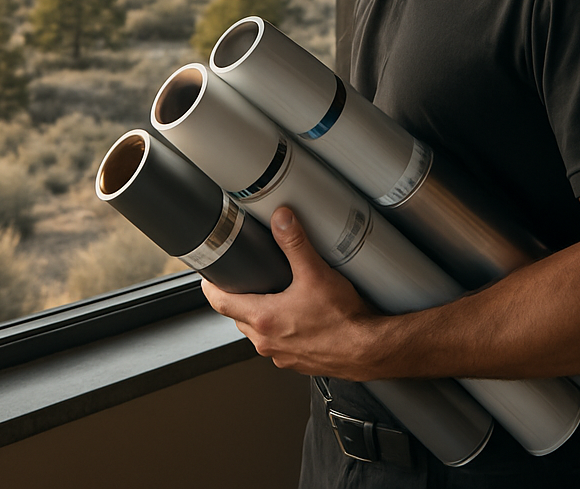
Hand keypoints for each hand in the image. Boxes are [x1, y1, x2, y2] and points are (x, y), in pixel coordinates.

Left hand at [201, 207, 387, 379]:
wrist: (370, 350)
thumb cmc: (344, 320)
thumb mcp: (316, 273)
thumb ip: (295, 243)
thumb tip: (282, 219)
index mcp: (264, 319)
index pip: (220, 303)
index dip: (211, 286)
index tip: (208, 276)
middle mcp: (267, 341)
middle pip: (238, 316)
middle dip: (239, 297)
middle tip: (244, 278)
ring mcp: (281, 354)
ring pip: (259, 331)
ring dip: (261, 314)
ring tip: (273, 294)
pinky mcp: (298, 361)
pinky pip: (279, 342)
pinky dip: (280, 328)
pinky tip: (297, 316)